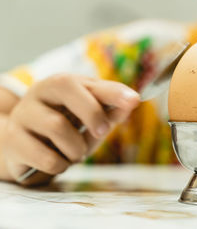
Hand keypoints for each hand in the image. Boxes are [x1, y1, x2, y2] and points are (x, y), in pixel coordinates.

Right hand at [0, 74, 139, 184]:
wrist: (26, 147)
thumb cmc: (66, 128)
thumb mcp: (91, 117)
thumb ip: (111, 109)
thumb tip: (133, 100)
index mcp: (63, 83)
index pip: (89, 82)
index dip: (113, 91)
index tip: (133, 101)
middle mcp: (39, 92)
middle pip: (66, 88)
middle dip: (92, 113)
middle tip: (103, 131)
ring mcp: (23, 114)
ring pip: (57, 126)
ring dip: (76, 147)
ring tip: (75, 152)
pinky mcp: (12, 140)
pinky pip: (46, 156)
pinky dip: (61, 164)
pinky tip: (59, 161)